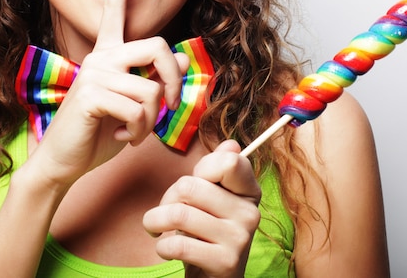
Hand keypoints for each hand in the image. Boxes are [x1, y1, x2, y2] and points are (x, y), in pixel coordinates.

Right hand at [29, 0, 189, 186]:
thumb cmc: (99, 132)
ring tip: (134, 130)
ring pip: (151, 89)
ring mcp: (94, 73)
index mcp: (108, 53)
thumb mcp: (132, 105)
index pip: (115, 8)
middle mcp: (100, 56)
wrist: (63, 163)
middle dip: (173, 79)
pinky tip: (120, 137)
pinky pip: (138, 110)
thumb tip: (178, 57)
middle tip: (170, 106)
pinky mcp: (91, 95)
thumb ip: (151, 81)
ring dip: (152, 121)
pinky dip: (138, 133)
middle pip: (157, 45)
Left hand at [143, 140, 261, 277]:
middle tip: (166, 211)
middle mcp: (250, 213)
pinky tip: (165, 248)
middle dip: (168, 198)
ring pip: (180, 214)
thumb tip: (231, 144)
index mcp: (249, 191)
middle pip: (191, 186)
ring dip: (156, 221)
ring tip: (156, 227)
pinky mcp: (225, 263)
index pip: (228, 161)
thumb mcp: (212, 198)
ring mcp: (240, 239)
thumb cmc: (206, 232)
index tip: (196, 182)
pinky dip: (162, 246)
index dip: (202, 169)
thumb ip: (217, 169)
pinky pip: (178, 245)